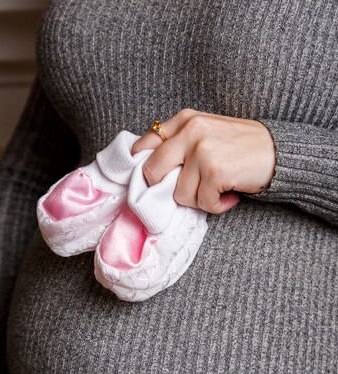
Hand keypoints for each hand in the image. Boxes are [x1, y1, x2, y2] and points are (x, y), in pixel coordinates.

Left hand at [131, 108, 275, 213]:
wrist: (278, 152)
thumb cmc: (239, 148)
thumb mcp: (205, 134)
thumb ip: (178, 144)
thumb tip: (147, 171)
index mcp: (185, 120)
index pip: (144, 145)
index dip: (144, 169)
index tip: (153, 182)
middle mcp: (191, 131)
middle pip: (152, 172)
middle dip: (165, 189)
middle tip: (188, 190)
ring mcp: (202, 150)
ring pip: (180, 194)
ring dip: (199, 200)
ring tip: (217, 189)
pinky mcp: (215, 171)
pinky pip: (202, 203)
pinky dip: (216, 206)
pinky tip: (229, 194)